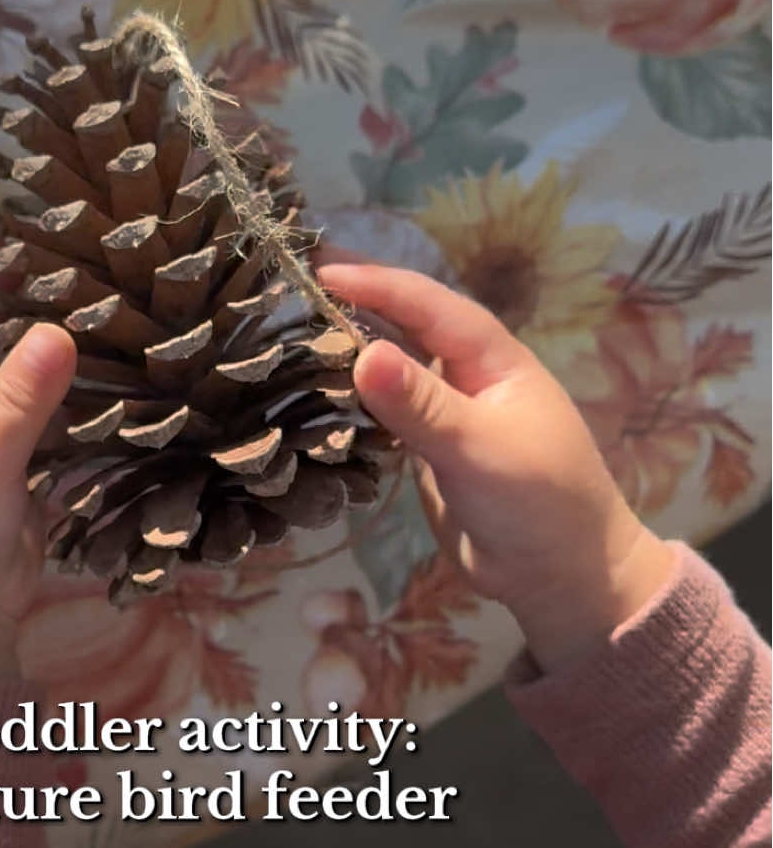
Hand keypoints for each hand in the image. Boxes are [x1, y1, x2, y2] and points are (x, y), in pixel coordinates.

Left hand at [0, 235, 75, 687]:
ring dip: (37, 349)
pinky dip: (63, 402)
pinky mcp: (10, 485)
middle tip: (55, 259)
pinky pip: (37, 428)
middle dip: (4, 301)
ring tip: (85, 304)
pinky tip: (101, 379)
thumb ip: (18, 399)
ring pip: (7, 385)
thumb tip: (59, 328)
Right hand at [320, 264, 674, 672]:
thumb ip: (420, 405)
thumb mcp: (479, 448)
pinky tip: (307, 395)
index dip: (374, 283)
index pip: (426, 304)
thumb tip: (362, 354)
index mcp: (492, 357)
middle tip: (289, 286)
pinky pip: (380, 412)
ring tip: (285, 332)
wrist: (562, 576)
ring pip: (388, 367)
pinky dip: (346, 399)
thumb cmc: (539, 501)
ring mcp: (444, 412)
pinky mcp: (426, 451)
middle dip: (352, 303)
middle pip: (402, 324)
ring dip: (343, 350)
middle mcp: (465, 375)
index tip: (317, 270)